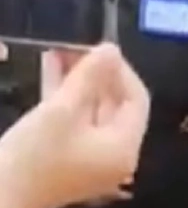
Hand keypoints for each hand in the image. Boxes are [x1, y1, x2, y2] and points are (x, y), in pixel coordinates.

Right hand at [0, 44, 149, 207]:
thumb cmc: (33, 154)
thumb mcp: (62, 109)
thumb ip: (89, 76)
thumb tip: (111, 49)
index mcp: (124, 148)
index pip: (135, 99)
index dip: (120, 71)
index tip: (100, 47)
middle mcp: (114, 156)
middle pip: (113, 105)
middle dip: (95, 74)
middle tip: (75, 47)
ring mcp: (90, 161)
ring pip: (90, 112)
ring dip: (76, 83)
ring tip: (58, 51)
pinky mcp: (66, 161)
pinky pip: (73, 124)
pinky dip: (64, 100)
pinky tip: (49, 70)